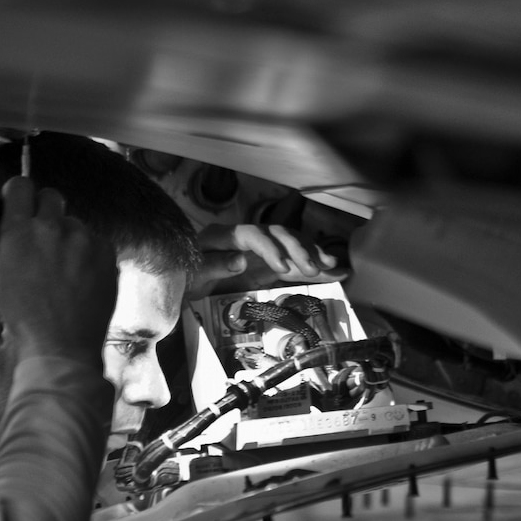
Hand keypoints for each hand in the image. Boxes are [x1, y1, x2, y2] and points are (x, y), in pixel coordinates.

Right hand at [0, 176, 117, 362]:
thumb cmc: (21, 314)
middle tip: (40, 236)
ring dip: (67, 236)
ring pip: (74, 223)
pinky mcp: (107, 253)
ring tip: (61, 267)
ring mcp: (84, 240)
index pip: (20, 186)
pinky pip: (95, 242)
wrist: (61, 345)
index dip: (17, 193)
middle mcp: (53, 228)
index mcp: (20, 231)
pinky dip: (88, 254)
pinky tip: (79, 277)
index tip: (17, 205)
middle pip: (51, 196)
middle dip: (44, 210)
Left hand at [190, 223, 347, 298]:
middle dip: (299, 249)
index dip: (270, 248)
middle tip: (314, 269)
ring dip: (312, 253)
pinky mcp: (269, 265)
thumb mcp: (191, 275)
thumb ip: (212, 265)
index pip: (253, 234)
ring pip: (291, 244)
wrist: (184, 287)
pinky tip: (336, 271)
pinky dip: (314, 266)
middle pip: (278, 234)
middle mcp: (246, 238)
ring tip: (331, 265)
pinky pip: (295, 263)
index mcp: (224, 236)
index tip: (282, 267)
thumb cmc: (185, 279)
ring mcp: (260, 250)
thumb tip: (239, 260)